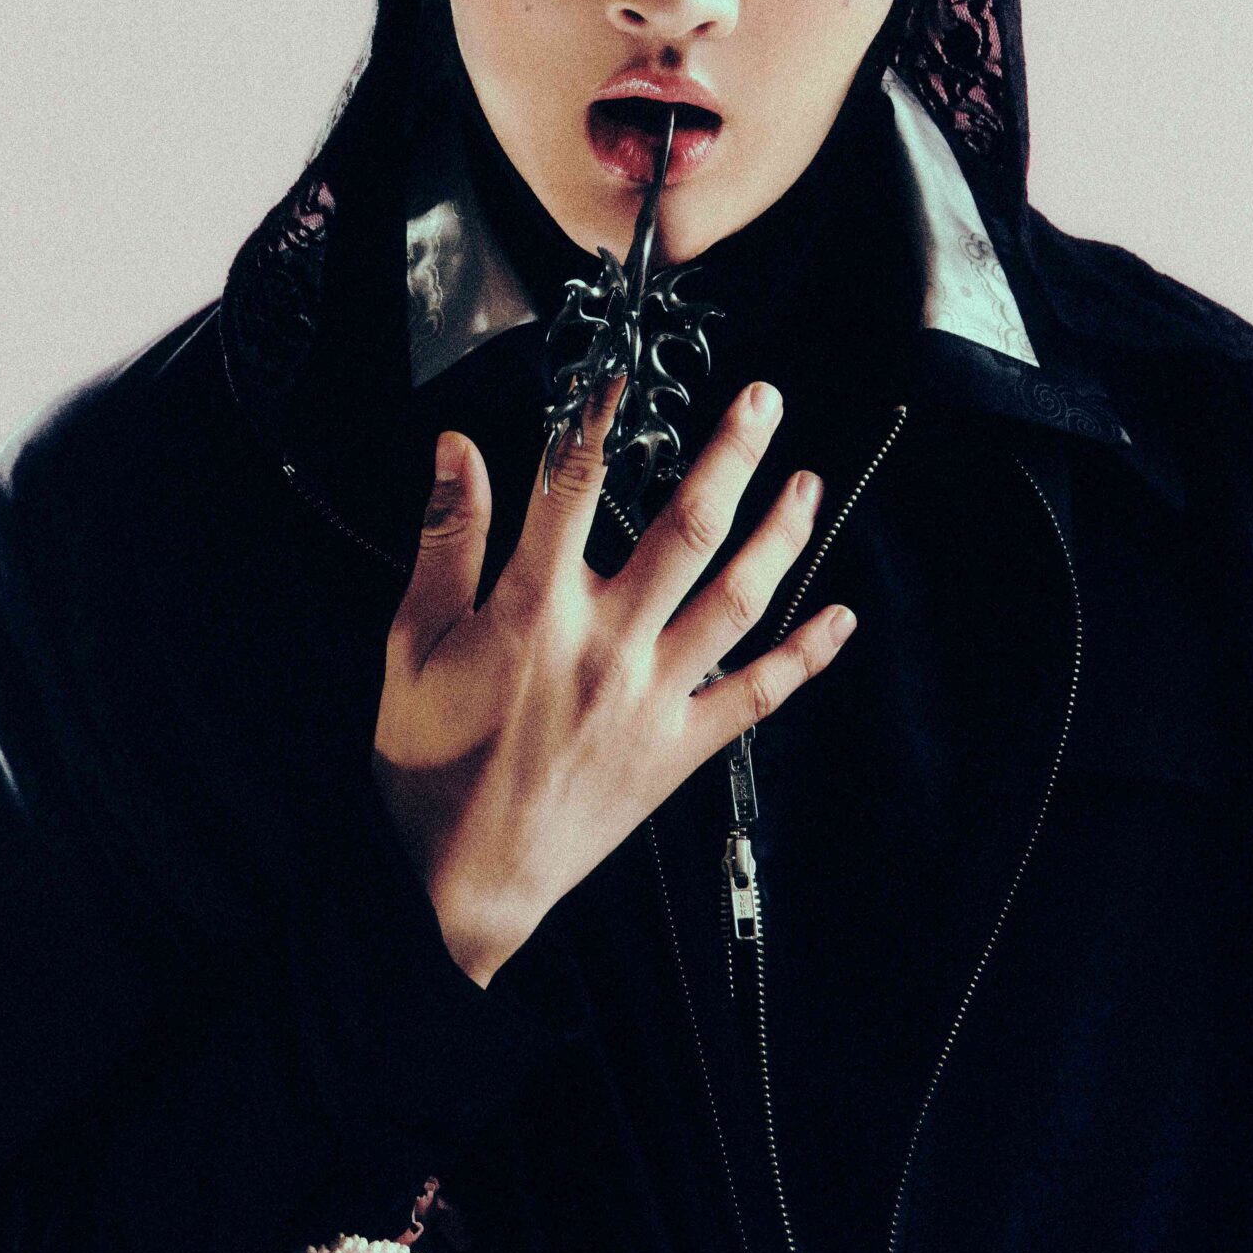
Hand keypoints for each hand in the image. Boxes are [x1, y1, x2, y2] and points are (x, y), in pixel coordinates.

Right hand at [372, 378, 856, 983]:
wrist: (458, 880)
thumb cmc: (427, 764)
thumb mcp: (411, 642)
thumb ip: (446, 541)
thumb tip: (458, 450)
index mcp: (533, 609)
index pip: (572, 485)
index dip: (603, 417)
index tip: (630, 372)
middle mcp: (607, 644)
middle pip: (688, 527)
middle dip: (733, 454)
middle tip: (766, 400)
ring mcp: (652, 698)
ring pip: (737, 600)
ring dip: (781, 536)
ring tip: (808, 482)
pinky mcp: (678, 751)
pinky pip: (757, 696)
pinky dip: (805, 657)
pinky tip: (841, 619)